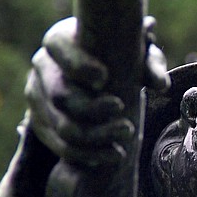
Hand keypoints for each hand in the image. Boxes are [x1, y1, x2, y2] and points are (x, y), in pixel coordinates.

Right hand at [24, 16, 168, 167]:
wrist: (99, 80)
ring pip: (62, 126)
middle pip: (61, 95)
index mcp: (60, 40)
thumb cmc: (119, 60)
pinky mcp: (39, 123)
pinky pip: (59, 145)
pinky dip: (86, 154)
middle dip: (95, 112)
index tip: (104, 78)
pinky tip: (111, 155)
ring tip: (125, 143)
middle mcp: (42, 67)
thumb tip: (160, 84)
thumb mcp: (138, 56)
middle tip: (127, 123)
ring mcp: (37, 96)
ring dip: (96, 139)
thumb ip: (150, 64)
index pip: (58, 46)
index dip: (78, 64)